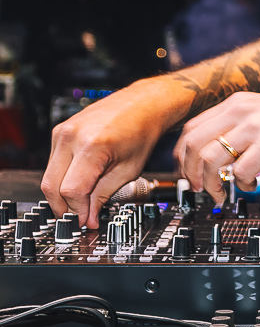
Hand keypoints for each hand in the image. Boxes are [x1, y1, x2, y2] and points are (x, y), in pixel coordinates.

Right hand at [44, 79, 191, 226]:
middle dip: (64, 207)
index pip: (72, 190)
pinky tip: (79, 184)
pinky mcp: (59, 132)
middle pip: (51, 186)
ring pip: (49, 175)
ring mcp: (61, 132)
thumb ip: (105, 194)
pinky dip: (63, 178)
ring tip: (82, 202)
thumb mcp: (129, 169)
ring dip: (62, 194)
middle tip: (79, 218)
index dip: (78, 211)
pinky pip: (53, 163)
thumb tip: (89, 217)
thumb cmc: (142, 131)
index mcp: (91, 146)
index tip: (87, 222)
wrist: (143, 104)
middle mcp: (70, 137)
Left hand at [172, 94, 259, 205]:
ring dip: (210, 182)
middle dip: (190, 172)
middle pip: (194, 144)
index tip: (187, 171)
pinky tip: (250, 185)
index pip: (192, 128)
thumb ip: (242, 126)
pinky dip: (240, 183)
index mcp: (238, 103)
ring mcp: (255, 126)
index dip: (183, 155)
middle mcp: (242, 111)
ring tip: (219, 193)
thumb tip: (220, 150)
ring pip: (210, 159)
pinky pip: (240, 170)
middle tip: (197, 188)